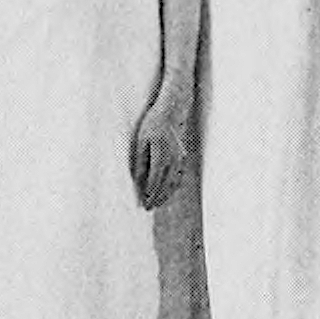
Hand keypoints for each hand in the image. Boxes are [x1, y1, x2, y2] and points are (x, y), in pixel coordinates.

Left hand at [131, 95, 189, 210]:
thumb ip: (140, 161)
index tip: (143, 205)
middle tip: (149, 209)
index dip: (149, 195)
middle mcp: (173, 160)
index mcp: (161, 157)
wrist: (172, 109)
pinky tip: (168, 191)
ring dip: (166, 195)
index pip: (154, 182)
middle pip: (165, 186)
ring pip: (174, 183)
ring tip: (158, 204)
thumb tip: (137, 179)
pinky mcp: (182, 156)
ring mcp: (180, 158)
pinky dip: (174, 186)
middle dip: (157, 199)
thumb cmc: (153, 123)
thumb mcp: (141, 140)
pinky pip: (179, 176)